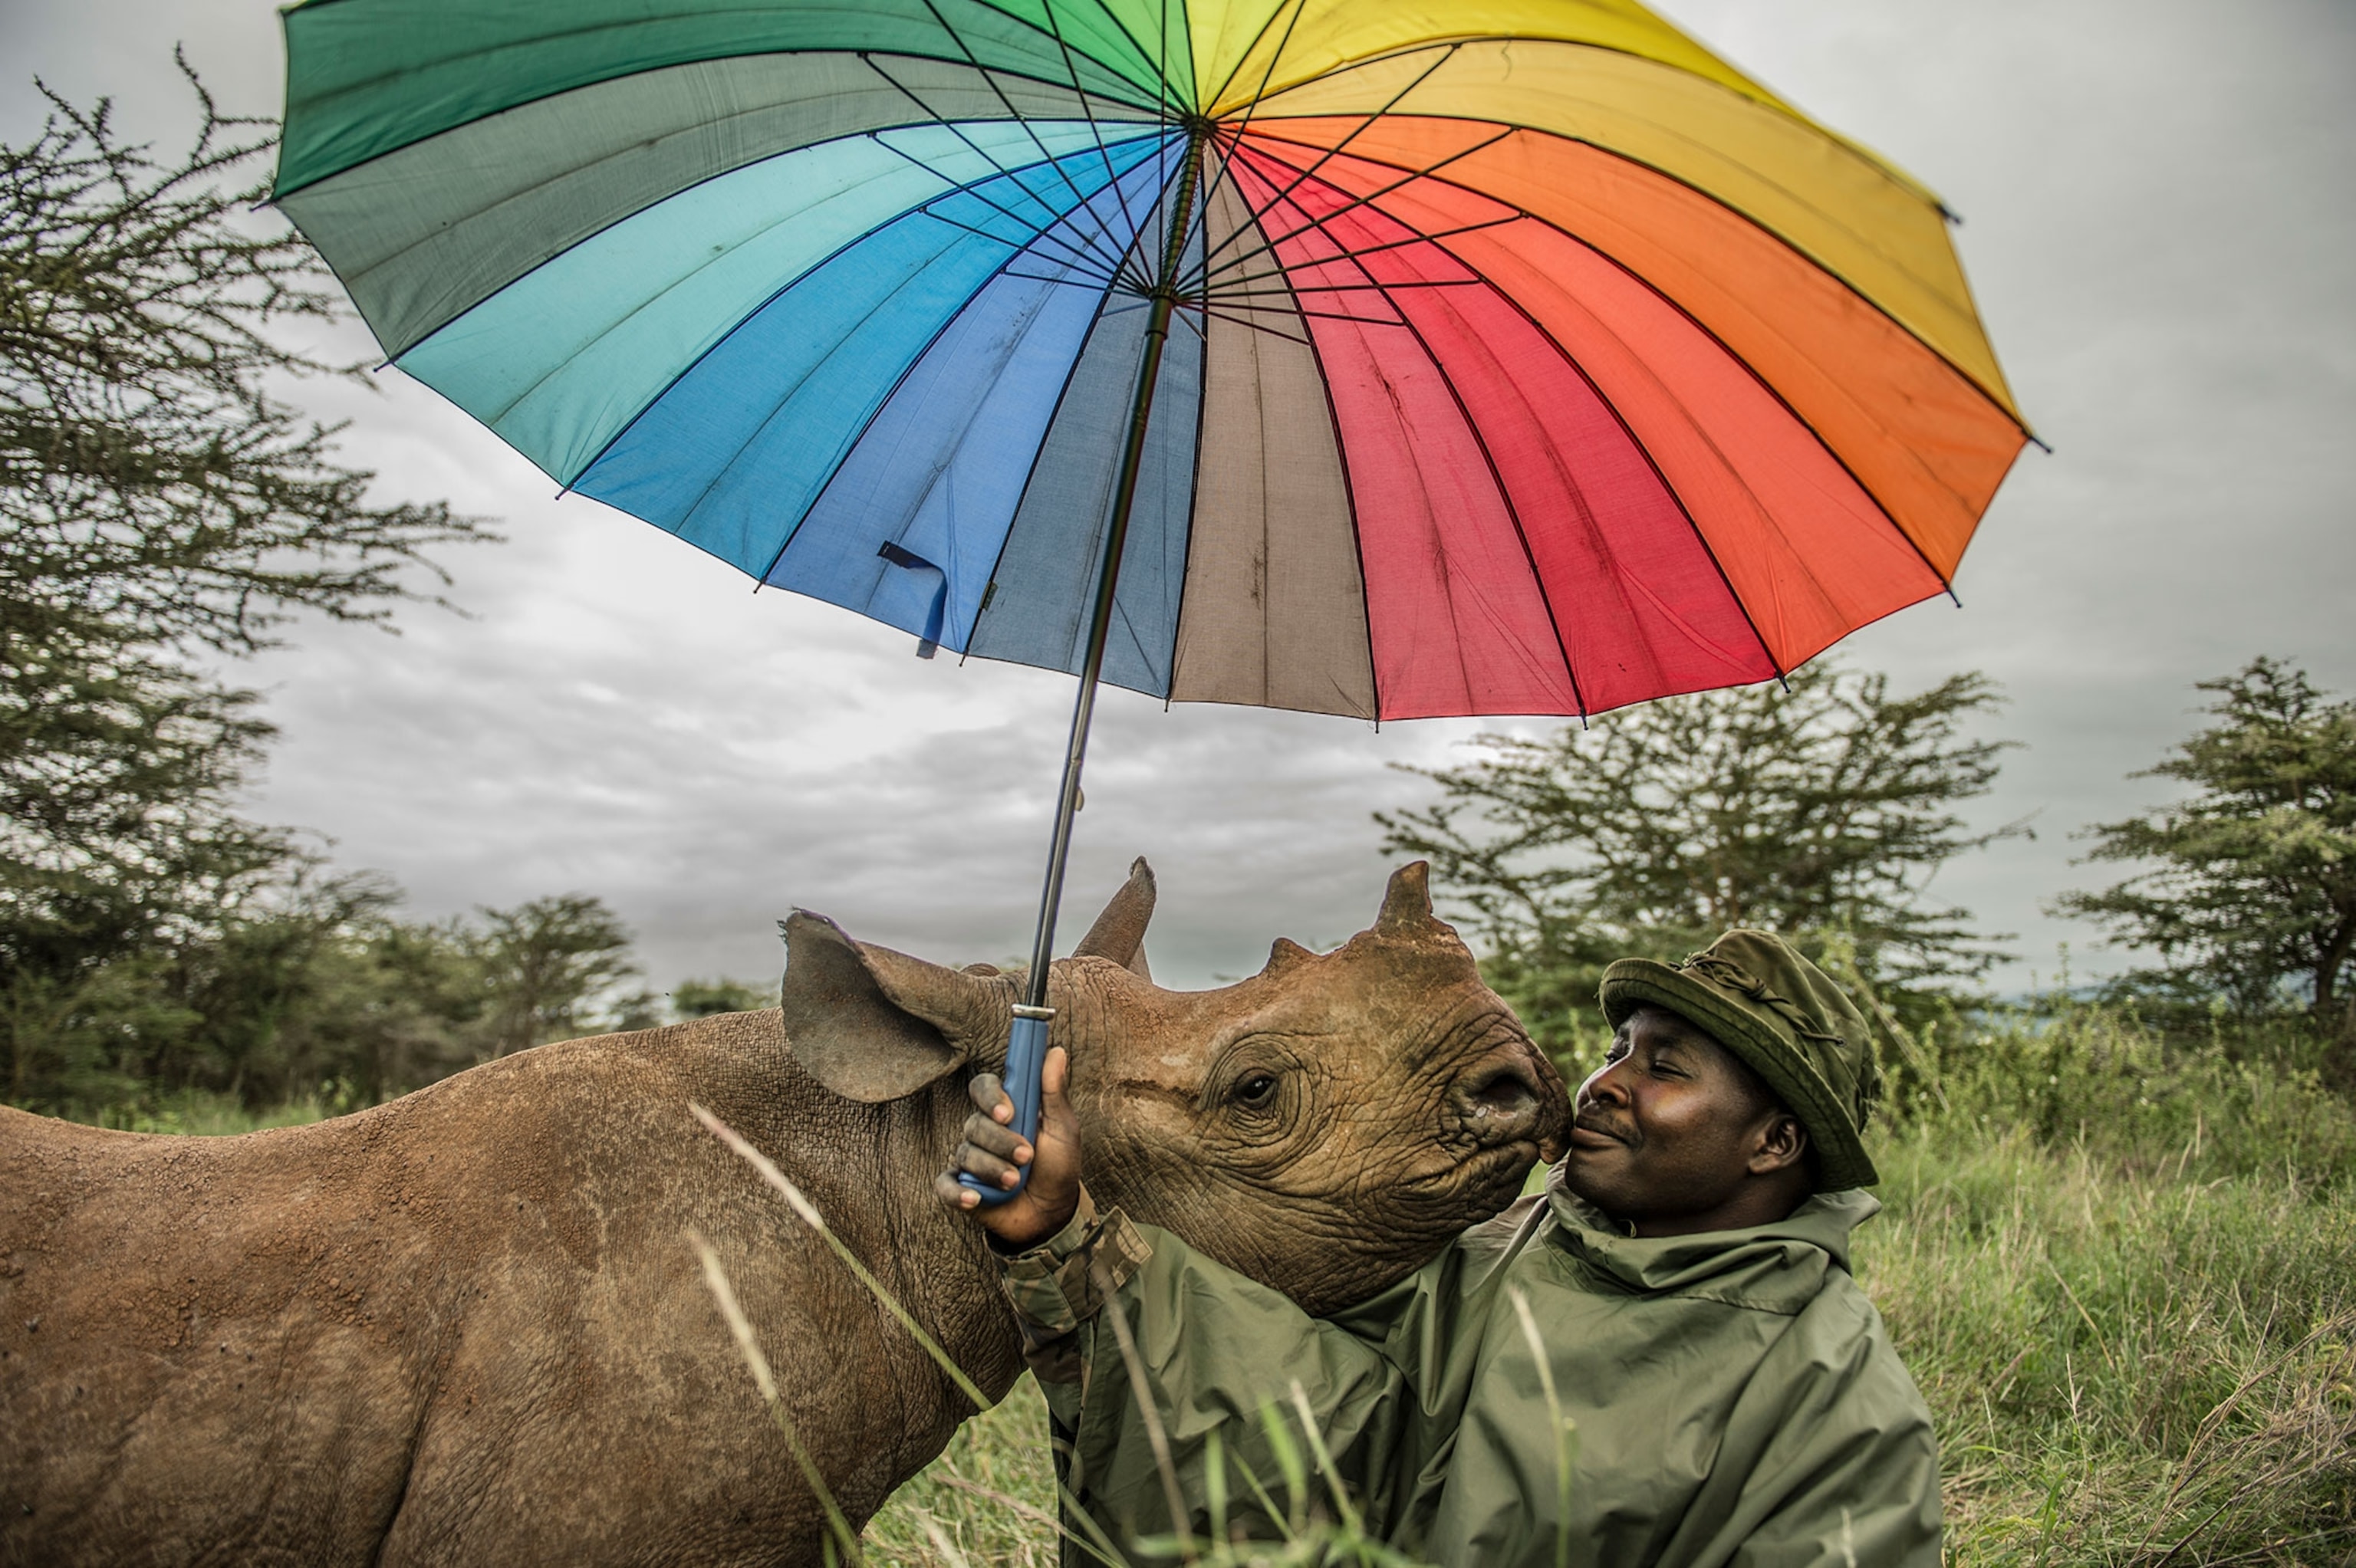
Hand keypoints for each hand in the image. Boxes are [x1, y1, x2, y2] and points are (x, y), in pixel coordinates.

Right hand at [933, 1046, 1081, 1249]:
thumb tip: (1056, 1051)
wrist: (1052, 1214)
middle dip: (1000, 1141)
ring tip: (1017, 1182)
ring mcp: (970, 1160)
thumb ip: (1054, 1093)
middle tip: (1027, 1156)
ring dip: (994, 1169)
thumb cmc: (1059, 1166)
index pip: (984, 1088)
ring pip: (966, 1153)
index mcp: (1006, 1110)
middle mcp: (983, 1131)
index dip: (990, 1097)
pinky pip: (945, 1185)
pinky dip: (958, 1192)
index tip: (1008, 1112)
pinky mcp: (962, 1188)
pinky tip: (975, 1197)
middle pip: (974, 1122)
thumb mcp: (1063, 1129)